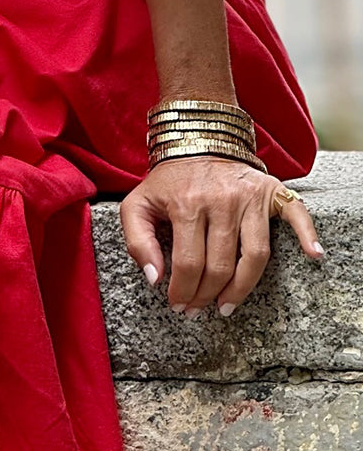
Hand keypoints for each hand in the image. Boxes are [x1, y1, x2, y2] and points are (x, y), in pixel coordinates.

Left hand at [120, 154, 323, 314]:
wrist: (197, 141)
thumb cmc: (166, 182)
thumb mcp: (137, 207)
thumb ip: (138, 243)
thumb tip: (155, 279)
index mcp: (187, 205)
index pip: (188, 264)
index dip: (182, 291)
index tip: (178, 305)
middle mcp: (222, 201)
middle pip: (220, 266)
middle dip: (206, 296)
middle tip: (197, 309)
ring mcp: (250, 197)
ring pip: (255, 255)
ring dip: (241, 288)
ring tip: (226, 305)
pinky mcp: (271, 191)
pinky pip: (296, 214)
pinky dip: (308, 234)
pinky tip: (314, 255)